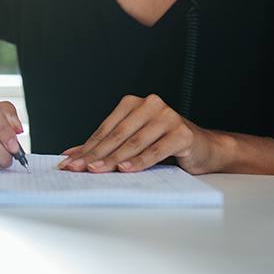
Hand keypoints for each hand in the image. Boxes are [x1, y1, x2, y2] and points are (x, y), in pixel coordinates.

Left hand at [58, 94, 221, 174]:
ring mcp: (167, 117)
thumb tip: (72, 155)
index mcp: (134, 103)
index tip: (70, 162)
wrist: (203, 148)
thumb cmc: (164, 144)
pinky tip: (126, 169)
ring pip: (134, 142)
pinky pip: (156, 149)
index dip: (87, 147)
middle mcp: (150, 105)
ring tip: (97, 170)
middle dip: (96, 154)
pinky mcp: (182, 132)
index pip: (106, 128)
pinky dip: (140, 161)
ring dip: (114, 159)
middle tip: (78, 168)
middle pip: (117, 135)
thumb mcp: (133, 141)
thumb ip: (106, 145)